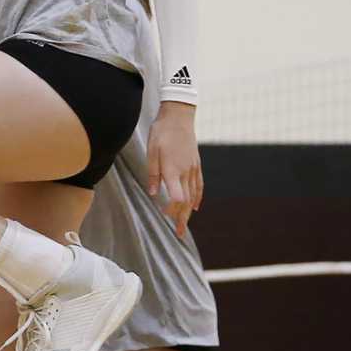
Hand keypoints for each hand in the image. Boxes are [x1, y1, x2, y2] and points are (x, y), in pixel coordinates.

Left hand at [147, 102, 203, 237]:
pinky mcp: (196, 164)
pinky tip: (195, 207)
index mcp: (173, 170)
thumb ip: (152, 174)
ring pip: (193, 195)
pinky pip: (199, 185)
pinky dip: (198, 197)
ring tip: (185, 225)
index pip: (176, 197)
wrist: (179, 116)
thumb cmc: (161, 133)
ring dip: (188, 212)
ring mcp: (193, 168)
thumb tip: (152, 193)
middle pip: (186, 200)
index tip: (165, 216)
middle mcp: (186, 172)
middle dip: (182, 218)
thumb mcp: (151, 152)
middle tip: (179, 234)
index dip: (172, 209)